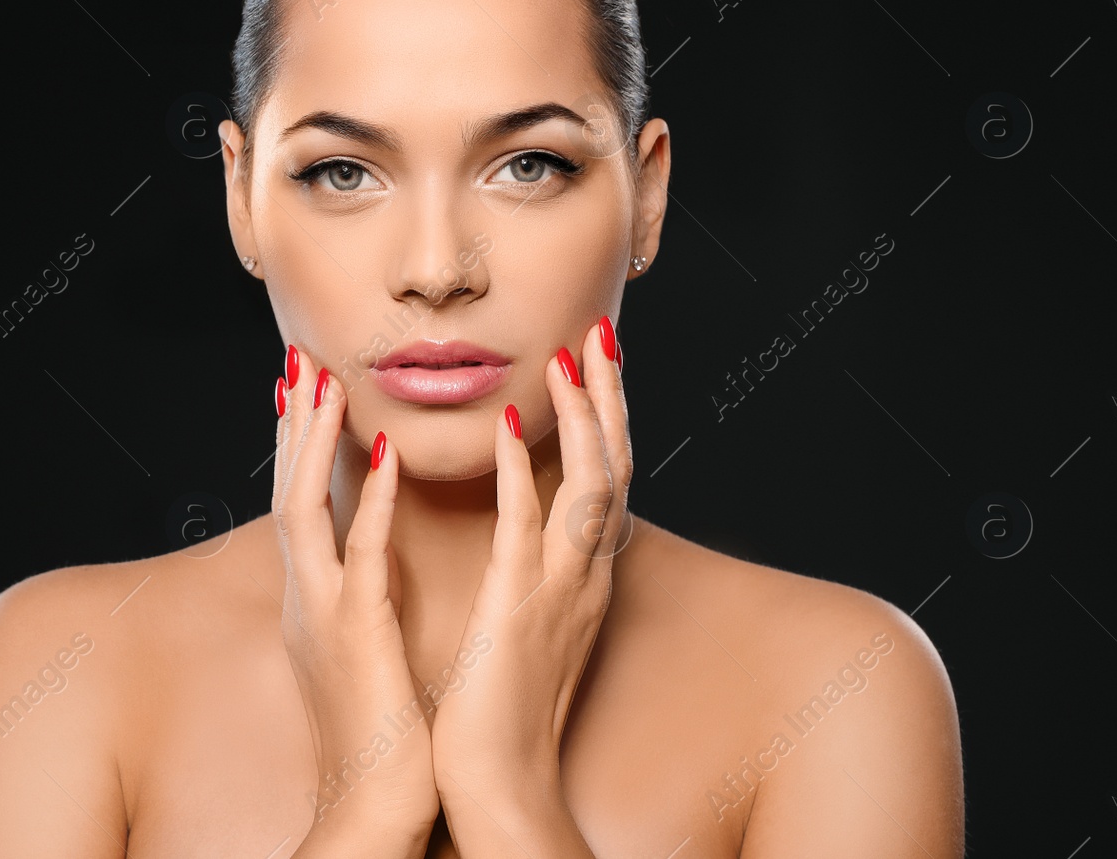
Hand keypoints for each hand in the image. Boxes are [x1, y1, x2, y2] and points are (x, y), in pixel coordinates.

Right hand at [271, 347, 440, 850]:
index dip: (300, 445)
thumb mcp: (359, 649)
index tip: (305, 387)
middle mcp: (305, 595)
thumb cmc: (377, 732)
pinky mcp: (354, 632)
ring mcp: (322, 611)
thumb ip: (357, 597)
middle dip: (293, 424)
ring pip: (303, 508)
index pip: (301, 502)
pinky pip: (359, 553)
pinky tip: (384, 452)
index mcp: (313, 598)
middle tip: (300, 359)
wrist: (369, 804)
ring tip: (322, 382)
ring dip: (311, 442)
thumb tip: (363, 560)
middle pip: (287, 490)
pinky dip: (368, 498)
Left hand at [430, 316, 631, 821]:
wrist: (502, 786)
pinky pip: (527, 525)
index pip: (605, 478)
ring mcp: (560, 589)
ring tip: (571, 352)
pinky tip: (506, 421)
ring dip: (582, 413)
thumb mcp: (533, 628)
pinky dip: (520, 468)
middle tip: (601, 331)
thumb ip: (539, 577)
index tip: (593, 361)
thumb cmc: (506, 711)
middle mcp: (586, 575)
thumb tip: (534, 536)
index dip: (605, 418)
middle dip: (610, 396)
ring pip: (590, 483)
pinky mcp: (521, 607)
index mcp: (584, 578)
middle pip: (615, 466)